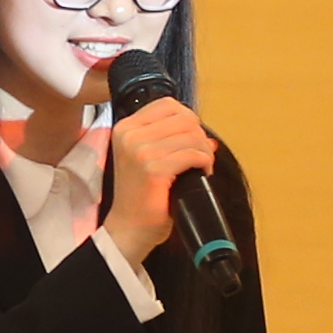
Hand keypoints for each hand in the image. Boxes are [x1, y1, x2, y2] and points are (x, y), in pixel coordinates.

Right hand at [98, 85, 219, 263]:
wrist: (129, 227)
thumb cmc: (139, 195)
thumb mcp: (146, 159)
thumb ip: (170, 141)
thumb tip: (207, 136)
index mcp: (125, 128)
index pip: (168, 105)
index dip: (187, 120)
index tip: (190, 139)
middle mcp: (129, 135)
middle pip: (184, 118)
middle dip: (199, 136)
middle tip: (199, 156)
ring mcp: (140, 151)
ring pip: (192, 136)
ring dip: (205, 152)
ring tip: (202, 166)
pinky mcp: (154, 169)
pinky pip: (193, 155)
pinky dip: (205, 163)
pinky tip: (202, 173)